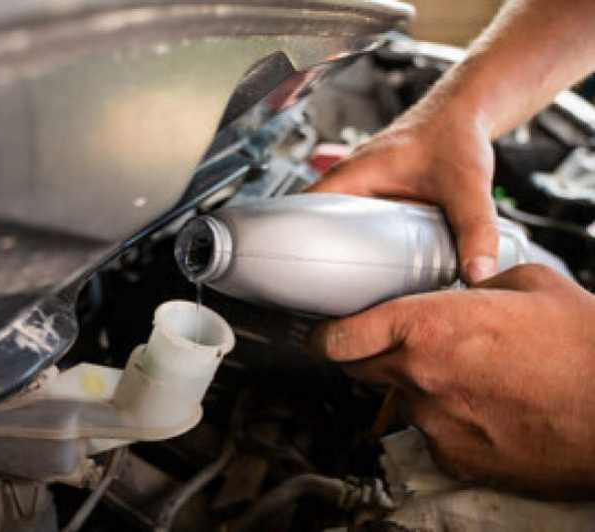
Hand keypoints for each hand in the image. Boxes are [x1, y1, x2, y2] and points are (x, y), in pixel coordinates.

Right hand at [307, 104, 498, 282]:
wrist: (464, 114)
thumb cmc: (455, 133)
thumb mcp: (467, 186)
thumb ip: (475, 230)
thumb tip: (477, 273)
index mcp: (353, 175)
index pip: (302, 209)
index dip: (289, 238)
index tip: (292, 269)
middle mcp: (349, 181)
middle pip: (312, 224)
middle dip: (311, 257)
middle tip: (318, 293)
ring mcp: (359, 189)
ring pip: (331, 226)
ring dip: (332, 252)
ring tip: (336, 289)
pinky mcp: (374, 198)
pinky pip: (351, 224)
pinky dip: (353, 244)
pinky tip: (367, 269)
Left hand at [311, 265, 594, 498]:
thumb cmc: (584, 346)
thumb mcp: (528, 283)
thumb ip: (479, 281)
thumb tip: (468, 283)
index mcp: (427, 326)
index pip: (340, 337)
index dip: (325, 335)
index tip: (323, 334)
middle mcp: (420, 376)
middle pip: (359, 369)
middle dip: (367, 356)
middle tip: (396, 346)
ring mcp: (435, 422)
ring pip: (400, 401)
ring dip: (417, 388)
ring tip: (465, 376)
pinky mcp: (455, 458)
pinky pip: (431, 434)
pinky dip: (445, 420)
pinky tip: (482, 407)